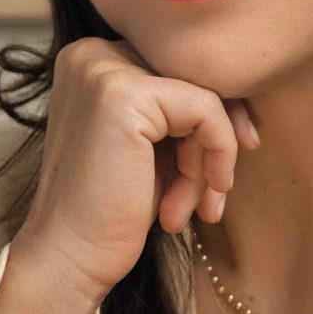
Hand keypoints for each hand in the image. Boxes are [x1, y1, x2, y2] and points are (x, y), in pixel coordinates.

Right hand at [9, 35, 261, 308]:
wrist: (69, 259)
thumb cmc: (111, 213)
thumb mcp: (151, 149)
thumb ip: (178, 112)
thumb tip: (242, 94)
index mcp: (92, 61)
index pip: (177, 72)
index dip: (211, 121)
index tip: (221, 172)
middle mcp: (92, 54)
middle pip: (192, 78)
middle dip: (214, 140)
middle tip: (213, 196)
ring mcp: (104, 69)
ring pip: (203, 96)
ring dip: (212, 159)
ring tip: (196, 208)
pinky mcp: (125, 95)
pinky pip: (206, 111)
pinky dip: (218, 156)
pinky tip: (203, 201)